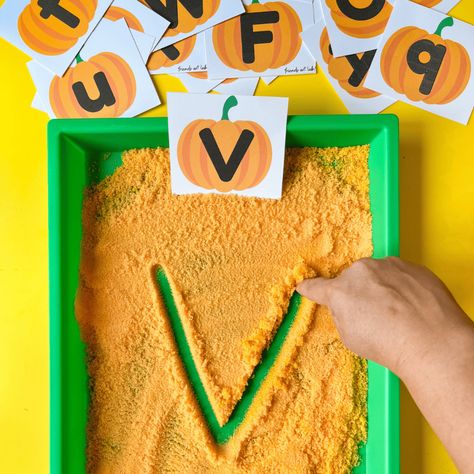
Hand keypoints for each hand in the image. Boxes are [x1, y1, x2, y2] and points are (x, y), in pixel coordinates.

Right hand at [297, 257, 471, 376]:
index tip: (303, 287)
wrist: (431, 340)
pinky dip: (403, 286)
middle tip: (373, 315)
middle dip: (358, 293)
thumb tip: (346, 306)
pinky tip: (412, 306)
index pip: (317, 287)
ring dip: (381, 287)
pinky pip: (401, 274)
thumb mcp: (350, 337)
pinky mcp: (412, 266)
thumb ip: (342, 314)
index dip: (309, 288)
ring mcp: (388, 265)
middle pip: (353, 279)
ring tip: (398, 313)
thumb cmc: (387, 344)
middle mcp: (361, 271)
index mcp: (341, 290)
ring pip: (378, 274)